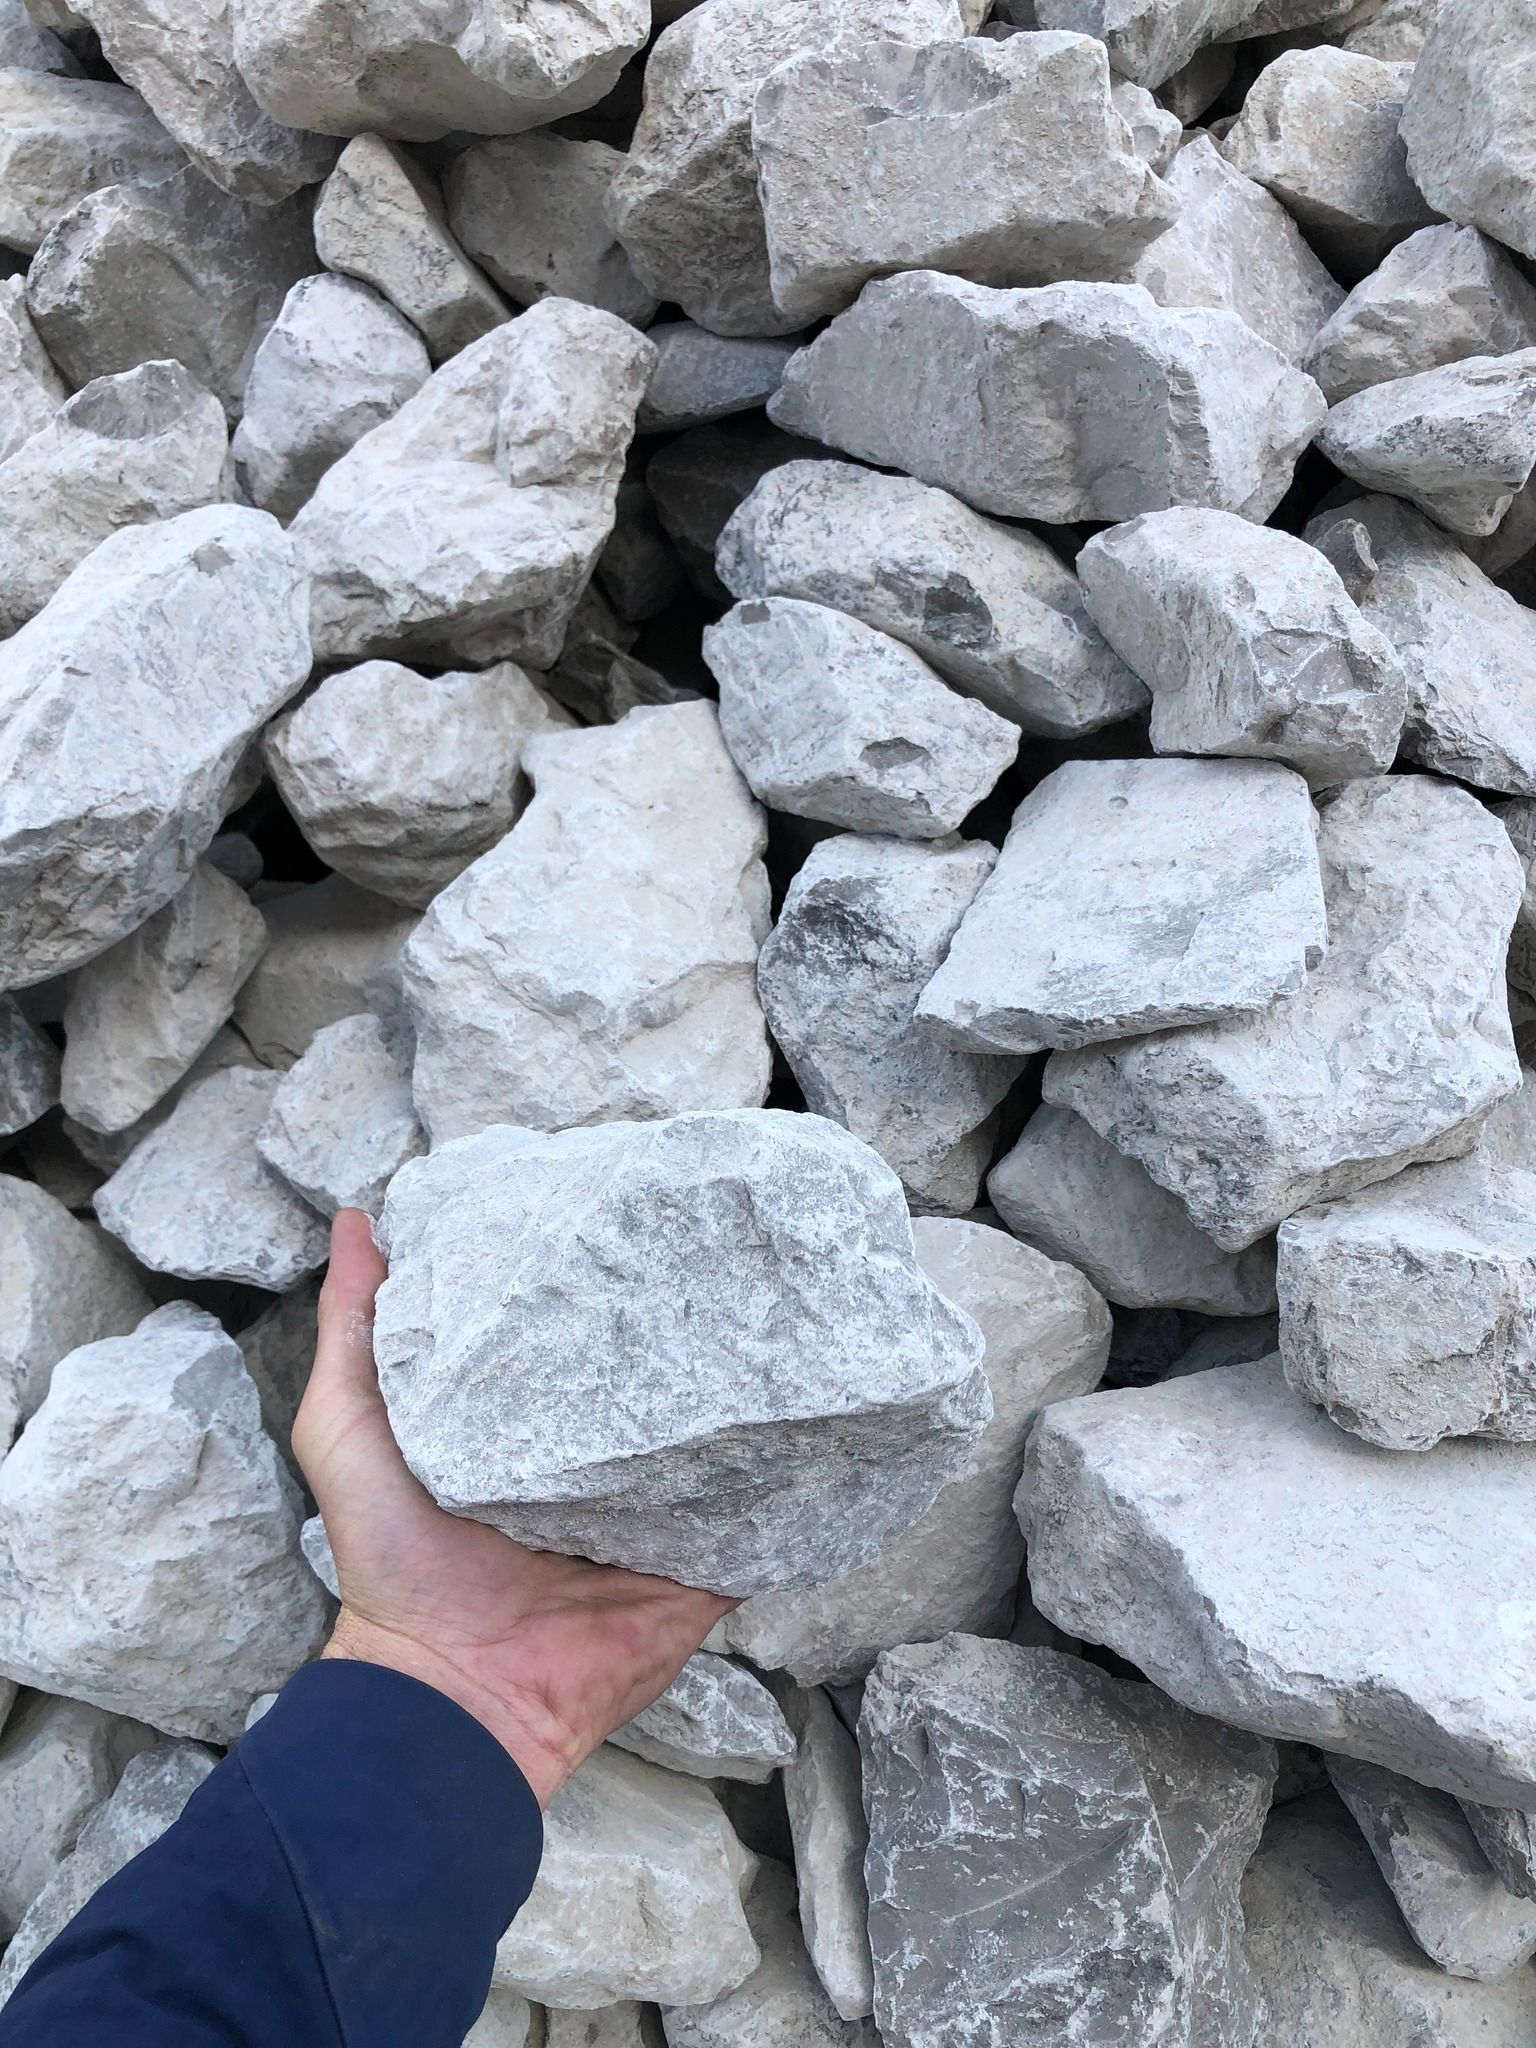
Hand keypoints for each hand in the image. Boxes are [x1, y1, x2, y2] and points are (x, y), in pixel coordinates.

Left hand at [293, 1209, 736, 1807]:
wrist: (452, 1689)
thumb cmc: (392, 1560)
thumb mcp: (347, 1426)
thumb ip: (356, 1328)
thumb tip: (356, 1219)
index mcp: (527, 1423)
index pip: (574, 1336)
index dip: (595, 1281)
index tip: (623, 1207)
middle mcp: (597, 1460)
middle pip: (656, 1379)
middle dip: (685, 1322)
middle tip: (720, 1244)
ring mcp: (657, 1512)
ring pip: (716, 1434)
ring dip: (745, 1387)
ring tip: (784, 1303)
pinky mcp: (703, 1562)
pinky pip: (758, 1509)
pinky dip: (786, 1467)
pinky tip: (817, 1400)